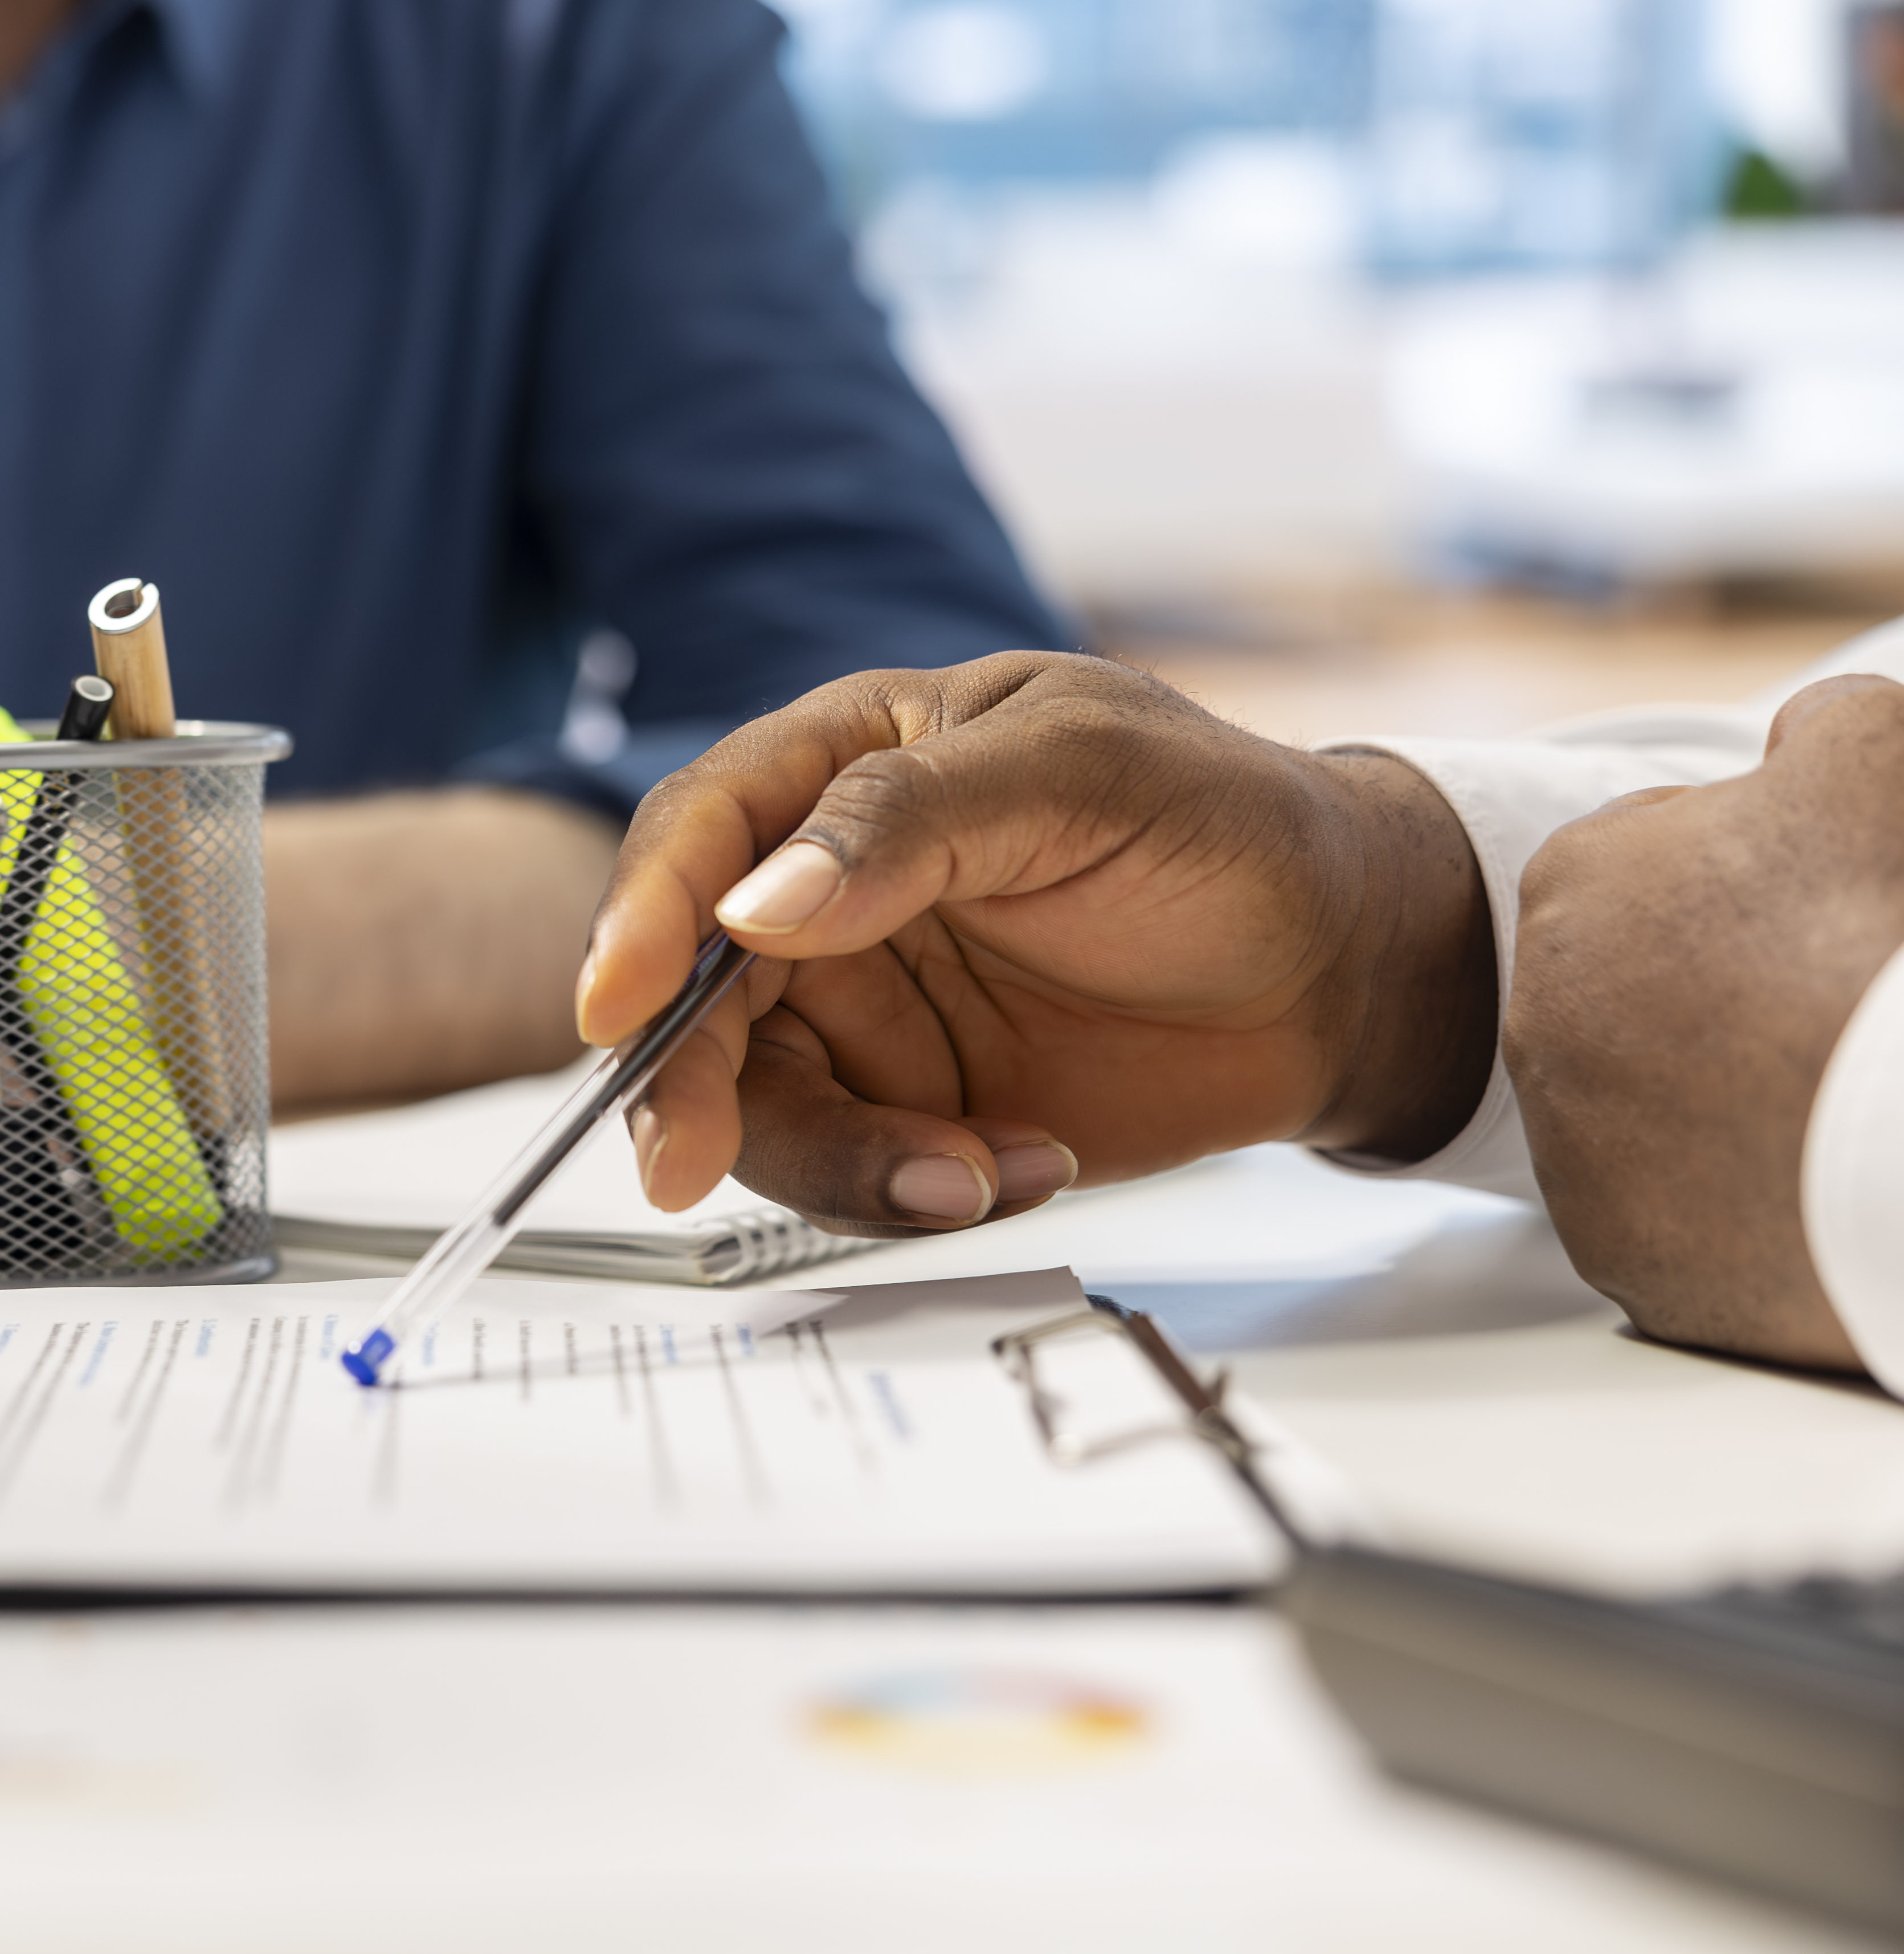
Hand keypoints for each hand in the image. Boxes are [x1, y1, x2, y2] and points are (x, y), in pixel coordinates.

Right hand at [574, 653, 1496, 1235]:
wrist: (1339, 971)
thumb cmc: (1225, 828)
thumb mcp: (1081, 772)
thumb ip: (909, 822)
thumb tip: (757, 904)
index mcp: (847, 763)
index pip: (700, 830)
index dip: (640, 917)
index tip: (614, 1005)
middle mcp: (822, 889)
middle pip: (690, 992)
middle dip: (688, 1084)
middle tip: (692, 1161)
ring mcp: (857, 1005)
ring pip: (754, 1104)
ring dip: (838, 1158)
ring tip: (969, 1168)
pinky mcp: (903, 1106)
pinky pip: (846, 1172)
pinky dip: (915, 1190)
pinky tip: (1020, 1162)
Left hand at [1508, 675, 1903, 1372]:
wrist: (1897, 1142)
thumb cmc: (1873, 935)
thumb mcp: (1873, 761)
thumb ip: (1833, 724)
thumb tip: (1810, 726)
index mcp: (1574, 882)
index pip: (1648, 853)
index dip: (1752, 867)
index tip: (1819, 893)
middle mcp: (1537, 1018)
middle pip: (1646, 982)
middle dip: (1730, 979)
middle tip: (1834, 987)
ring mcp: (1569, 1144)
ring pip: (1655, 1096)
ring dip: (1732, 1084)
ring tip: (1832, 1080)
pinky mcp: (1617, 1248)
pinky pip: (1676, 1210)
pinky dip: (1738, 1190)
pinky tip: (1814, 1164)